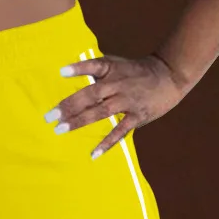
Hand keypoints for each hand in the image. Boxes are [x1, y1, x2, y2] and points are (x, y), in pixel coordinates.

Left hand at [45, 52, 189, 159]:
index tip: (61, 72)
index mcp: (112, 70)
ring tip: (60, 129)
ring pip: (100, 112)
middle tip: (49, 116)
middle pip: (90, 95)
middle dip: (68, 106)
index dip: (78, 68)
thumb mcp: (117, 64)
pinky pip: (120, 131)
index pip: (94, 66)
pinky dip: (107, 143)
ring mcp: (127, 101)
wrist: (169, 76)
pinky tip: (94, 153)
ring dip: (79, 121)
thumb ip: (96, 69)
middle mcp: (118, 84)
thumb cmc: (136, 71)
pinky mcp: (137, 116)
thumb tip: (68, 72)